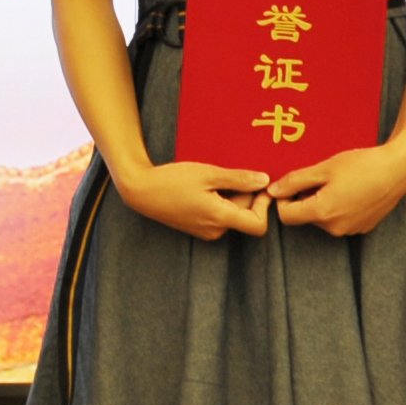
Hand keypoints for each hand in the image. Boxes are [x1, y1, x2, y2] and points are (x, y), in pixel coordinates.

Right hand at [114, 160, 272, 240]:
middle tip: (231, 173)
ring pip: (232, 214)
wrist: (141, 191)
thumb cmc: (172, 180)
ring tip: (214, 178)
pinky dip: (220, 201)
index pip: (258, 225)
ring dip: (231, 197)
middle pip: (245, 216)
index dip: (264, 206)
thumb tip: (264, 181)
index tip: (261, 186)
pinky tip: (205, 187)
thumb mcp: (208, 174)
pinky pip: (219, 216)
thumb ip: (238, 179)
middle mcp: (215, 230)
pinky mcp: (198, 228)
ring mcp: (206, 231)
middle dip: (245, 195)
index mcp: (219, 218)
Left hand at [269, 142, 405, 236]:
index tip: (291, 184)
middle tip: (320, 177)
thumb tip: (272, 191)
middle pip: (305, 216)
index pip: (286, 216)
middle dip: (305, 198)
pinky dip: (339, 207)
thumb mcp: (324, 168)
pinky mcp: (363, 228)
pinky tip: (352, 190)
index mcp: (322, 213)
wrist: (398, 170)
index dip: (283, 199)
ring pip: (323, 218)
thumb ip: (295, 181)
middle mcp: (335, 228)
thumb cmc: (361, 165)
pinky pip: (340, 220)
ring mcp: (351, 230)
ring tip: (339, 182)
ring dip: (323, 202)